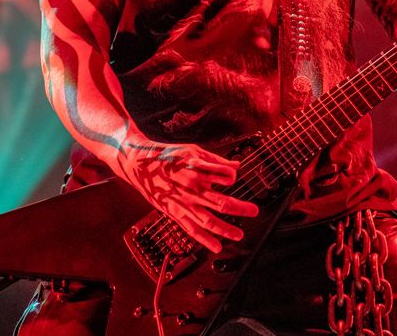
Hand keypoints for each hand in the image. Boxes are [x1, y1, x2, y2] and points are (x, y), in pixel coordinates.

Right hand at [114, 140, 258, 253]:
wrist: (141, 166)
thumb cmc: (169, 156)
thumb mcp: (193, 151)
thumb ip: (216, 160)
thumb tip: (237, 166)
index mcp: (198, 170)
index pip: (225, 176)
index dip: (233, 177)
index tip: (235, 177)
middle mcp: (193, 189)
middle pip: (221, 202)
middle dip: (240, 208)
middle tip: (255, 211)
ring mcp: (184, 203)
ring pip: (208, 220)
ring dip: (226, 229)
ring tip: (239, 235)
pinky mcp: (175, 213)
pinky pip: (192, 229)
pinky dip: (205, 239)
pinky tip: (217, 247)